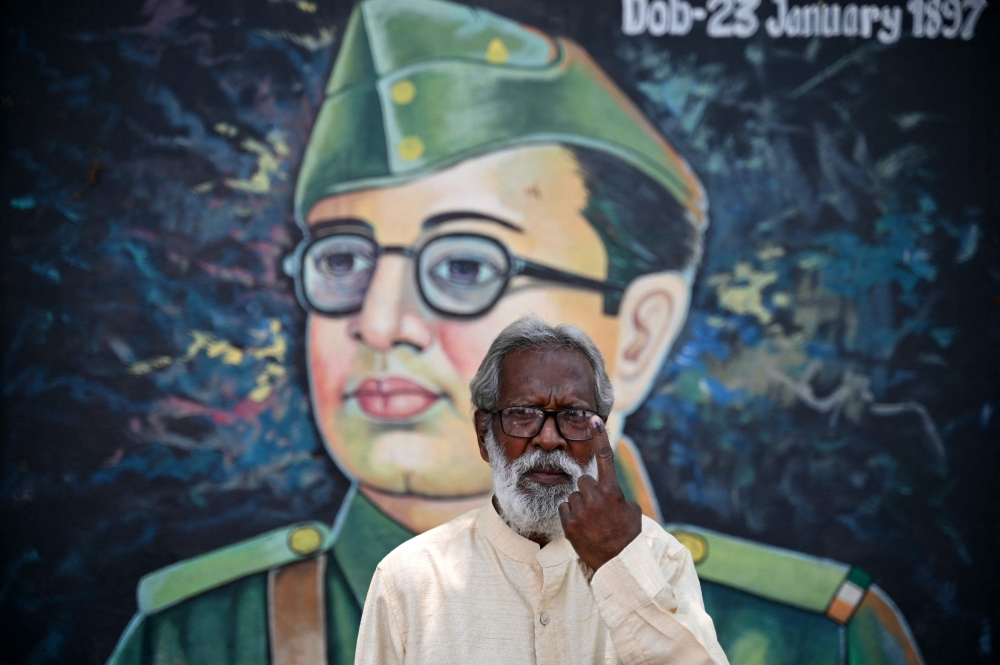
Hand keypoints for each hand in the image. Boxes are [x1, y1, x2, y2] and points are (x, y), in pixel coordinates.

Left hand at [559, 415, 642, 570]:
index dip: (600, 438)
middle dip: (589, 491)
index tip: (594, 421)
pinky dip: (571, 515)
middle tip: (597, 508)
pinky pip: (565, 508)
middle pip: (583, 481)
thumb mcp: (631, 510)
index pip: (605, 458)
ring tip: (592, 522)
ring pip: (574, 496)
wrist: (619, 563)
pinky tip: (583, 527)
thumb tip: (609, 489)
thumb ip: (617, 494)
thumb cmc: (628, 536)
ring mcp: (580, 510)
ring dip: (580, 505)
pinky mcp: (569, 523)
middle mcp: (595, 497)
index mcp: (613, 490)